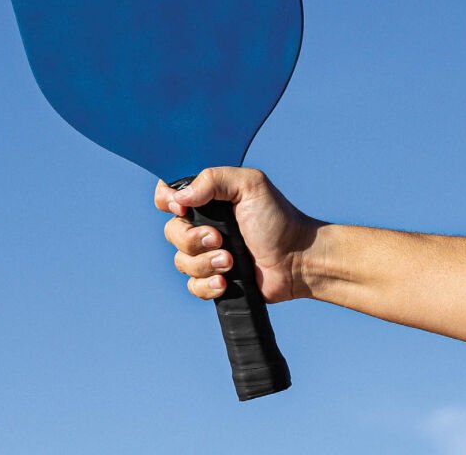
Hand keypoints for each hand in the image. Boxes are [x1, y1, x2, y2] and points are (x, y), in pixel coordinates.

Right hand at [155, 167, 319, 303]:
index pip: (169, 195)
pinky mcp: (214, 278)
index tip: (181, 208)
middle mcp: (204, 224)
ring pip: (181, 262)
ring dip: (205, 263)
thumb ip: (213, 179)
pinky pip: (193, 286)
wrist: (297, 260)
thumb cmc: (278, 219)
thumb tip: (179, 196)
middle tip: (219, 239)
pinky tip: (226, 282)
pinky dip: (208, 285)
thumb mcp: (250, 185)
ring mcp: (208, 253)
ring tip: (231, 262)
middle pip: (171, 232)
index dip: (167, 202)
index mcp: (208, 198)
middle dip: (193, 240)